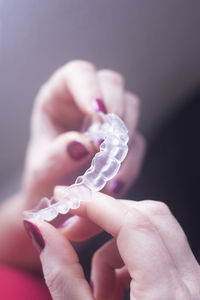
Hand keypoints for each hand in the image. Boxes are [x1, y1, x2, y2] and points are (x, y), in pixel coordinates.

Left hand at [22, 60, 144, 209]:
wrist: (57, 191)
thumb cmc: (45, 174)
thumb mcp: (42, 170)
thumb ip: (57, 156)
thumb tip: (83, 145)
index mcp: (58, 98)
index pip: (78, 74)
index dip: (90, 88)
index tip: (98, 114)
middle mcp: (85, 101)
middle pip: (111, 83)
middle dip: (115, 110)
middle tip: (107, 143)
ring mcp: (107, 117)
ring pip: (131, 107)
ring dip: (125, 137)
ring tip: (109, 169)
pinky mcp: (122, 136)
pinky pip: (137, 141)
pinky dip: (130, 163)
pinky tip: (114, 183)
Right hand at [25, 193, 199, 299]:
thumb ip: (62, 275)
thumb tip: (41, 230)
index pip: (134, 224)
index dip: (96, 203)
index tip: (65, 197)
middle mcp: (193, 287)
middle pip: (150, 216)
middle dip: (105, 215)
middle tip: (71, 228)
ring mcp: (196, 285)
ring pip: (155, 230)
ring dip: (115, 243)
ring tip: (95, 285)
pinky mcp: (191, 286)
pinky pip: (160, 250)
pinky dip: (130, 258)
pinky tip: (114, 290)